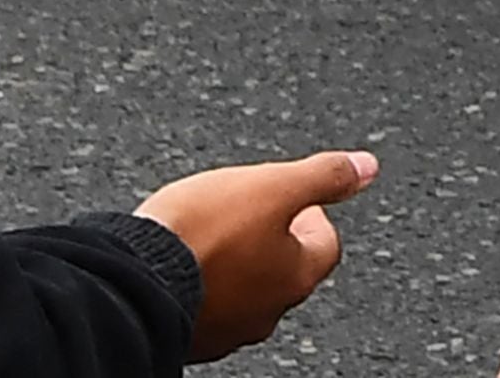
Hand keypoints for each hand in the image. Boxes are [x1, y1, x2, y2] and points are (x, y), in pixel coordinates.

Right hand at [135, 148, 375, 361]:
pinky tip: (187, 265)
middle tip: (261, 216)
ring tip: (219, 236)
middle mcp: (265, 312)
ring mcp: (225, 329)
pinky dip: (205, 284)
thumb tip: (367, 167)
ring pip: (245, 292)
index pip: (325, 247)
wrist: (132, 279)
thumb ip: (324, 176)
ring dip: (239, 265)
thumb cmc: (204, 233)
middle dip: (278, 241)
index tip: (303, 200)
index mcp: (295, 276)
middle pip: (286, 272)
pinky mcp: (187, 334)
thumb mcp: (273, 187)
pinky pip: (206, 305)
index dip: (316, 218)